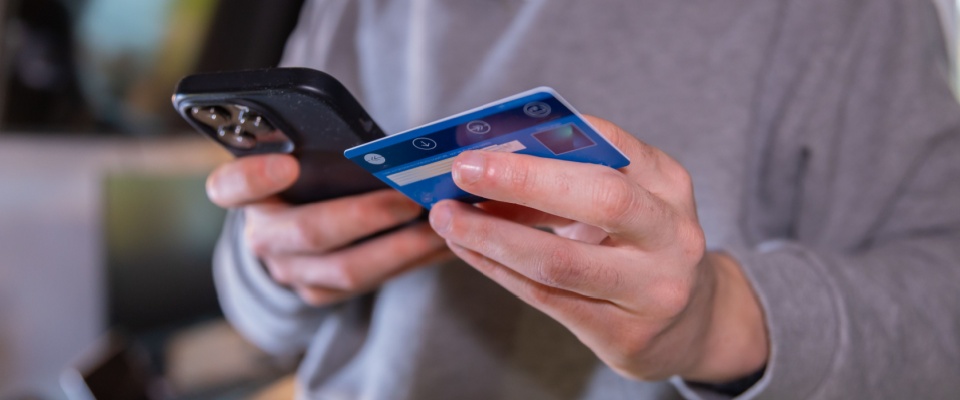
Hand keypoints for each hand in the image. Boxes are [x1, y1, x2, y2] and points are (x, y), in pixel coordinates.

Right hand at [207, 154, 448, 305]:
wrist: (294, 227)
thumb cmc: (307, 176)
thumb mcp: (301, 155)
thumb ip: (320, 148)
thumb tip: (383, 144)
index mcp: (246, 194)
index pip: (230, 187)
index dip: (254, 177)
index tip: (287, 164)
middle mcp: (262, 238)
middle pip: (311, 232)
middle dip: (368, 216)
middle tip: (411, 199)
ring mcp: (291, 272)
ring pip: (348, 269)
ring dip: (403, 247)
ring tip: (441, 225)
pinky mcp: (320, 294)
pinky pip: (371, 283)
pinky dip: (412, 261)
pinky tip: (444, 243)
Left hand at [428, 117, 767, 381]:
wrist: (691, 325)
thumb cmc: (639, 247)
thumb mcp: (624, 203)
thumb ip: (570, 180)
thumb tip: (487, 163)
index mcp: (670, 184)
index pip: (613, 144)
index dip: (550, 137)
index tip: (491, 135)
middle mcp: (673, 235)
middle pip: (600, 198)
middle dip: (523, 180)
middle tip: (462, 171)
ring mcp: (654, 290)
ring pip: (560, 261)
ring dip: (492, 236)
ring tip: (448, 218)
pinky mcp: (626, 334)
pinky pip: (547, 298)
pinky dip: (498, 269)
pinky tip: (467, 250)